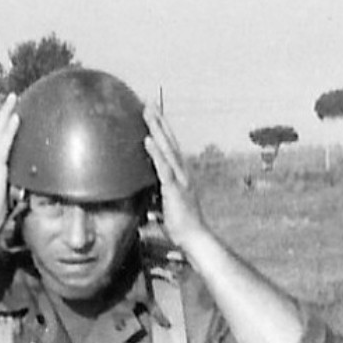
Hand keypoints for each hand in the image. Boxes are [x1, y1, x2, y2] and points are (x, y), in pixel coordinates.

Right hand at [0, 95, 19, 239]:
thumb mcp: (4, 204)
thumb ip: (13, 195)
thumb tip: (24, 194)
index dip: (1, 131)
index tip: (8, 119)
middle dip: (2, 115)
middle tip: (11, 99)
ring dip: (5, 114)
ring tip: (13, 99)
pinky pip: (3, 144)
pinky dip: (9, 129)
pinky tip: (17, 117)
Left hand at [143, 104, 210, 248]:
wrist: (196, 239)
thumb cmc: (182, 227)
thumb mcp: (166, 208)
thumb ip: (158, 198)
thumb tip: (146, 198)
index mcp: (181, 176)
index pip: (171, 149)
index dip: (163, 131)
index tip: (154, 116)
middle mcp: (183, 173)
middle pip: (170, 142)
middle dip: (160, 122)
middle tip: (149, 103)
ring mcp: (180, 180)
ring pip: (168, 149)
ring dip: (157, 129)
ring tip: (147, 112)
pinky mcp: (175, 189)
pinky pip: (163, 167)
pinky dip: (155, 152)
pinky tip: (147, 139)